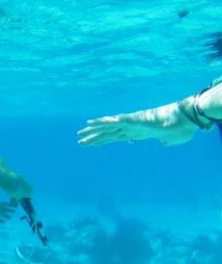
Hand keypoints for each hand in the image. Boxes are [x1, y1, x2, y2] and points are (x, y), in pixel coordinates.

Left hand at [77, 103, 195, 146]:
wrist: (184, 121)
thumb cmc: (179, 129)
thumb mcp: (170, 139)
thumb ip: (165, 142)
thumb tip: (164, 143)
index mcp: (136, 132)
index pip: (115, 137)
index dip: (102, 140)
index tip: (92, 143)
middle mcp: (130, 127)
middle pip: (107, 133)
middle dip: (93, 136)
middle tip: (78, 139)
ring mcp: (129, 122)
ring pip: (106, 127)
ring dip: (92, 131)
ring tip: (79, 133)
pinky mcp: (131, 120)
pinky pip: (112, 121)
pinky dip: (101, 122)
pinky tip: (90, 122)